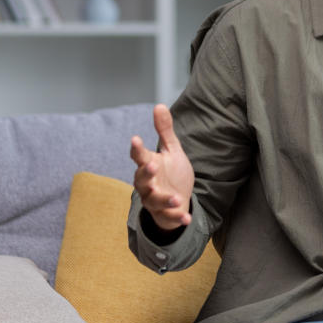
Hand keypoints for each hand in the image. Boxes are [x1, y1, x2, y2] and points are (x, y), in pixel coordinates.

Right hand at [130, 104, 194, 231]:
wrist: (178, 199)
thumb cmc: (171, 172)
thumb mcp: (171, 150)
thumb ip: (165, 131)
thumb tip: (159, 104)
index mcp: (148, 165)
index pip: (139, 156)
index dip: (136, 148)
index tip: (136, 138)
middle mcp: (147, 183)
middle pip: (142, 179)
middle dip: (146, 173)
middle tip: (152, 165)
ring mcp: (154, 200)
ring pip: (153, 200)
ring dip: (164, 199)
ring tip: (176, 198)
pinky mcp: (164, 214)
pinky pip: (169, 217)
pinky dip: (177, 218)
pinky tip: (187, 218)